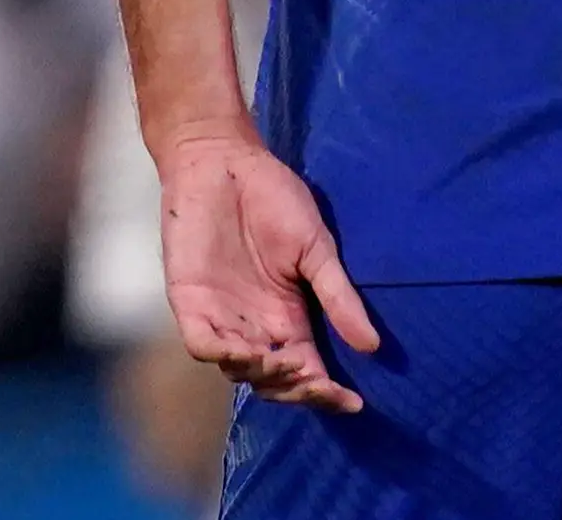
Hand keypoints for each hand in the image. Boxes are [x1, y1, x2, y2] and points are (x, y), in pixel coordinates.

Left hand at [153, 126, 378, 413]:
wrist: (222, 160)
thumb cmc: (272, 197)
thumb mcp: (316, 248)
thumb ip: (338, 295)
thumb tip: (372, 346)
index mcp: (288, 318)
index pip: (307, 371)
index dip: (327, 392)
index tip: (354, 401)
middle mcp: (254, 325)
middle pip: (274, 381)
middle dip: (297, 390)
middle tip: (316, 380)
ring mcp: (221, 315)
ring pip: (240, 370)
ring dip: (265, 375)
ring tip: (285, 361)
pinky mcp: (190, 301)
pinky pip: (202, 343)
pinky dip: (223, 354)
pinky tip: (246, 350)